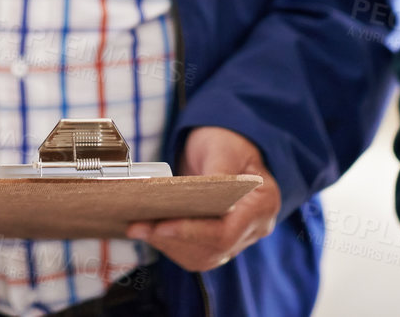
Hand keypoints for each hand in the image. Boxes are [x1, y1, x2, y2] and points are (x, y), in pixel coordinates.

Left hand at [126, 126, 279, 271]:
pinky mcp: (220, 241)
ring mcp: (239, 238)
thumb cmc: (227, 141)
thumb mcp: (221, 149)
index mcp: (263, 203)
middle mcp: (255, 227)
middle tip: (137, 227)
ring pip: (202, 257)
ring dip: (167, 246)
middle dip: (172, 240)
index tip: (161, 226)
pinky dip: (171, 245)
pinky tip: (150, 231)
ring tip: (138, 228)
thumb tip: (193, 198)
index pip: (225, 233)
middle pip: (212, 250)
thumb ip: (214, 175)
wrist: (227, 145)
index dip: (191, 233)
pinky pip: (196, 254)